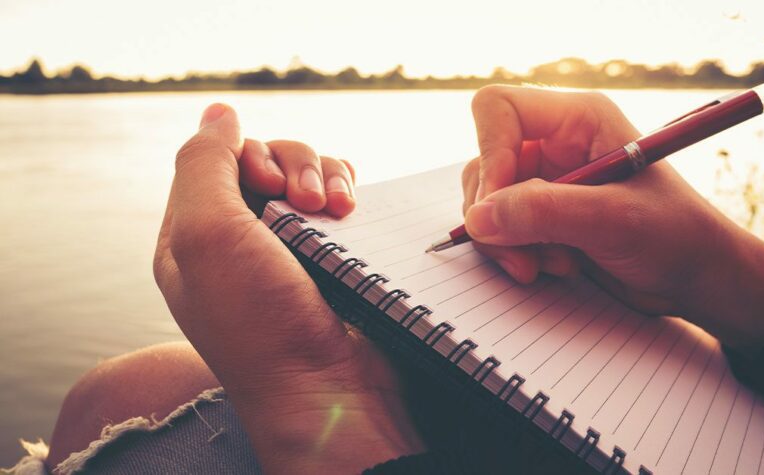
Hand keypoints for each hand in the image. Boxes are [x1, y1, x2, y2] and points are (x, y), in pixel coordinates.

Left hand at [153, 104, 422, 472]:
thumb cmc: (261, 324)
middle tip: (311, 205)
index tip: (269, 186)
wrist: (332, 390)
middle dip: (295, 167)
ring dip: (327, 176)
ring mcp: (292, 247)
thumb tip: (219, 111)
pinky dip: (349, 192)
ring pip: (310, 174)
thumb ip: (203, 164)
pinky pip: (341, 198)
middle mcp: (242, 238)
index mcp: (195, 236)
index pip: (218, 158)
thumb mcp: (207, 236)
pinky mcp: (336, 256)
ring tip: (339, 212)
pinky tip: (353, 213)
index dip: (248, 155)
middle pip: (268, 159)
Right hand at [462, 85, 763, 351]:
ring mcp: (547, 180)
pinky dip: (516, 253)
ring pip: (486, 200)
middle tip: (524, 254)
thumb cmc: (675, 237)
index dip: (490, 154)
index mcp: (578, 119)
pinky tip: (557, 267)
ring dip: (508, 240)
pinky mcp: (543, 216)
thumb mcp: (612, 220)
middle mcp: (555, 143)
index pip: (498, 109)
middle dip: (498, 213)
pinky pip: (500, 228)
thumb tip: (478, 218)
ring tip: (555, 263)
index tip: (499, 206)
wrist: (697, 280)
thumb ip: (544, 212)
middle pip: (484, 161)